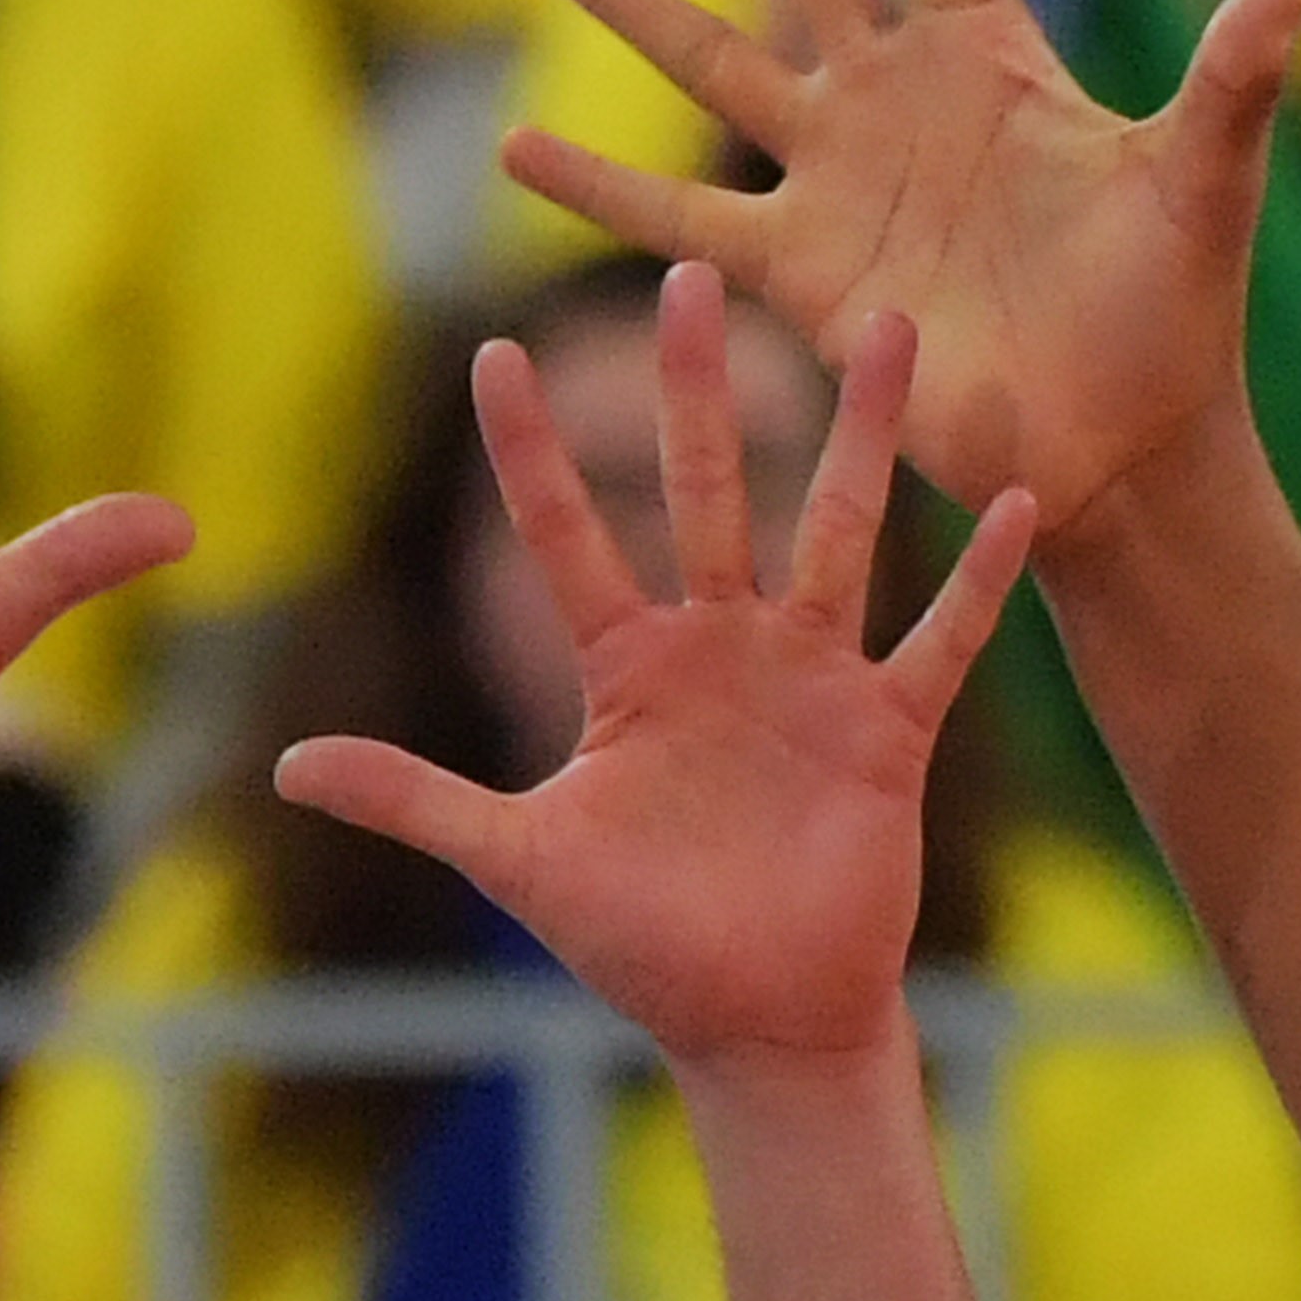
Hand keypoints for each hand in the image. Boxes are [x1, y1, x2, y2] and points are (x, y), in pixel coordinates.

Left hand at [273, 270, 1031, 1064]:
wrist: (762, 1024)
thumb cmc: (645, 948)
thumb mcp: (522, 861)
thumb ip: (416, 798)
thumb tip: (285, 768)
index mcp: (629, 668)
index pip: (567, 533)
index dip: (530, 450)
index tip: (493, 352)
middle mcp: (721, 649)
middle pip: (706, 489)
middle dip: (696, 386)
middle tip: (691, 275)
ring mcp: (811, 680)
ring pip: (836, 529)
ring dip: (861, 433)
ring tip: (887, 327)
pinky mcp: (888, 730)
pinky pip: (939, 638)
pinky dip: (979, 577)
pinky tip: (1015, 496)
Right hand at [502, 0, 1300, 535]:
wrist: (1120, 452)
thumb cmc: (1172, 316)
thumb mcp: (1203, 181)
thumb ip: (1237, 75)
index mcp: (991, 55)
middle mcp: (897, 96)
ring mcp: (836, 178)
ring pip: (707, 56)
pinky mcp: (797, 274)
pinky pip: (679, 216)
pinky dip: (598, 188)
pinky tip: (513, 150)